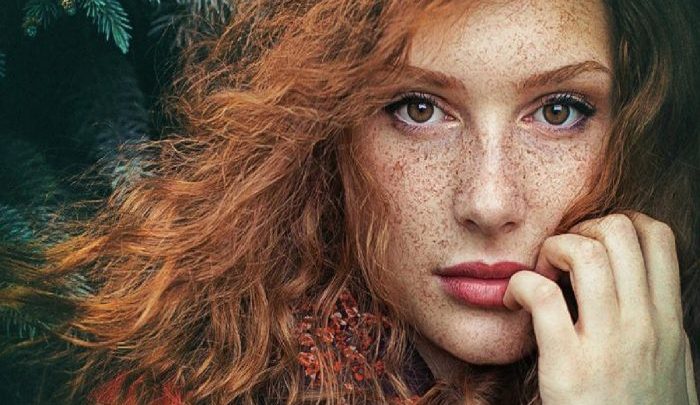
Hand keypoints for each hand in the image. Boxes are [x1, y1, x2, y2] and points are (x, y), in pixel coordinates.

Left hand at [503, 212, 697, 404]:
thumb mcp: (671, 367)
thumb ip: (658, 326)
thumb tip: (645, 293)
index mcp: (668, 322)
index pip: (658, 237)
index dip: (621, 223)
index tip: (594, 244)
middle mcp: (645, 326)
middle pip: (620, 232)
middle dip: (583, 228)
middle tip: (561, 256)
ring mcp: (609, 346)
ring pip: (587, 254)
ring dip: (553, 249)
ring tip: (540, 271)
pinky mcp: (569, 368)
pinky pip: (543, 297)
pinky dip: (521, 285)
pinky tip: (514, 300)